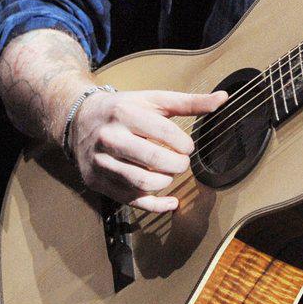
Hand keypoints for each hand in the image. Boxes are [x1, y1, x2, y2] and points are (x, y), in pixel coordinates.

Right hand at [68, 88, 227, 211]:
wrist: (79, 120)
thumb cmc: (123, 109)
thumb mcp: (153, 100)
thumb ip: (189, 102)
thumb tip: (224, 98)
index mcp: (125, 112)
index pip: (164, 132)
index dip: (183, 143)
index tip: (188, 147)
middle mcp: (110, 138)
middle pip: (154, 160)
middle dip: (177, 164)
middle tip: (182, 162)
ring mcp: (101, 162)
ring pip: (142, 183)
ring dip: (166, 182)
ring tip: (170, 173)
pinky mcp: (97, 181)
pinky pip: (130, 200)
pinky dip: (156, 205)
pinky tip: (171, 202)